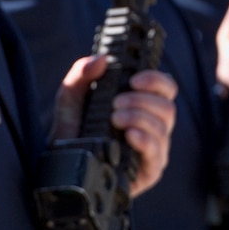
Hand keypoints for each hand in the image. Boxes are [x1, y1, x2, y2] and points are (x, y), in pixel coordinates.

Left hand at [52, 56, 177, 196]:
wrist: (61, 168)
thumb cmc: (70, 133)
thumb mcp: (70, 99)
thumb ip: (81, 74)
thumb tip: (101, 59)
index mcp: (142, 106)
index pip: (165, 88)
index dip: (156, 80)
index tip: (134, 80)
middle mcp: (152, 127)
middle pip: (168, 107)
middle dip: (142, 101)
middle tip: (116, 104)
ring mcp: (153, 149)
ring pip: (163, 127)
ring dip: (139, 117)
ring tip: (114, 119)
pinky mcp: (149, 170)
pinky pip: (157, 152)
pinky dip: (144, 139)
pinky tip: (129, 135)